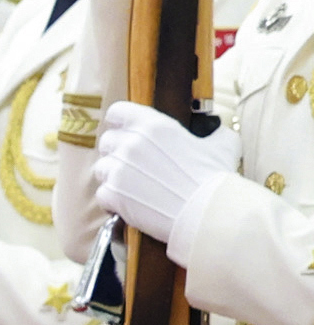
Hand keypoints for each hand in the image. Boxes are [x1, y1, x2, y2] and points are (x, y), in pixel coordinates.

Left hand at [92, 98, 238, 244]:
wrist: (207, 211)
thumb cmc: (216, 177)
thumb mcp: (222, 144)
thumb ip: (211, 131)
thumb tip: (212, 129)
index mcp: (154, 126)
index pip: (117, 112)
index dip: (121, 122)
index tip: (126, 130)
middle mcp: (132, 144)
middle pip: (107, 141)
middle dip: (117, 152)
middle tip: (135, 165)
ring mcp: (119, 170)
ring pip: (102, 168)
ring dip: (114, 176)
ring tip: (135, 186)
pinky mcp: (113, 195)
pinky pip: (102, 193)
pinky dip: (113, 200)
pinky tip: (131, 203)